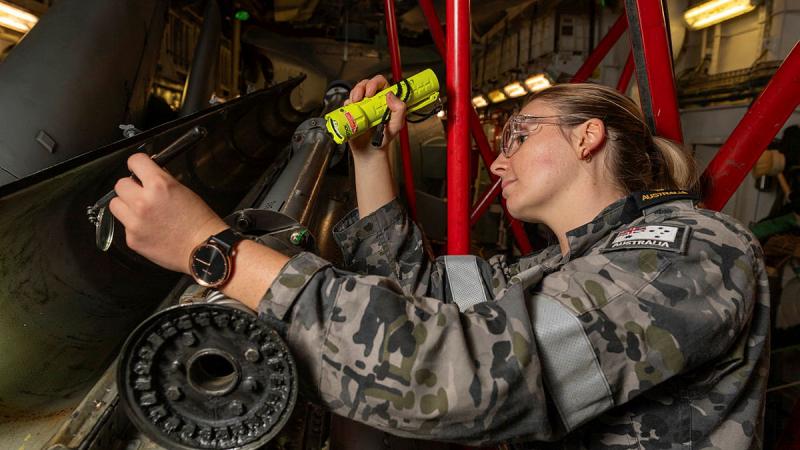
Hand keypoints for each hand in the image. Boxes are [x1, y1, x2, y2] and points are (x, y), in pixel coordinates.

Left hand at [108, 153, 226, 273]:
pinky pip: (124, 226)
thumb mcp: (185, 191)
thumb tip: (150, 175)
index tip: (139, 169)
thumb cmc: (200, 222)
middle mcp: (143, 201)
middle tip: (142, 194)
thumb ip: (163, 181)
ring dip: (125, 205)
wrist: (203, 249)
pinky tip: (149, 229)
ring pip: (115, 204)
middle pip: (120, 184)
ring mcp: (134, 222)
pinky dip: (134, 226)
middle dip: (131, 188)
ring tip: (140, 211)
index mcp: (159, 185)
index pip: (135, 161)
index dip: (138, 164)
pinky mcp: (131, 239)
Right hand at [346, 74, 407, 157]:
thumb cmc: (384, 139)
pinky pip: (347, 103)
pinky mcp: (352, 112)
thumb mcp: (397, 126)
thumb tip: (391, 96)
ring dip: (354, 94)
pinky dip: (347, 105)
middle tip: (361, 98)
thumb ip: (400, 110)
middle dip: (361, 87)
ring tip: (355, 104)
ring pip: (356, 91)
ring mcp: (362, 105)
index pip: (381, 83)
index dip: (375, 83)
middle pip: (366, 83)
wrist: (370, 151)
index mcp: (386, 100)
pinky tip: (351, 112)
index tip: (372, 92)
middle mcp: (374, 101)